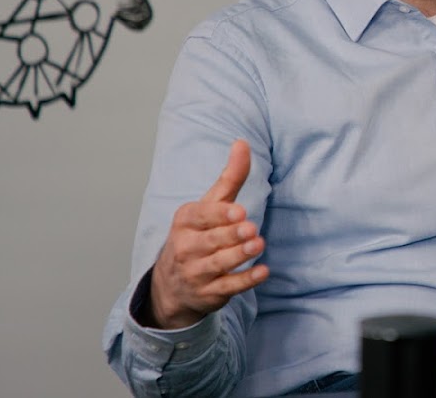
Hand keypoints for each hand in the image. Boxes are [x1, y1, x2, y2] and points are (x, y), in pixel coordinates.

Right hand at [146, 140, 268, 329]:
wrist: (172, 285)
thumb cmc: (197, 235)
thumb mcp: (210, 205)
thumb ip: (229, 177)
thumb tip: (242, 143)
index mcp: (185, 221)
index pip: (199, 216)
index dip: (218, 214)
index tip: (238, 211)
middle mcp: (186, 247)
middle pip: (210, 240)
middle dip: (230, 235)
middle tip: (250, 228)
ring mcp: (196, 273)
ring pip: (218, 264)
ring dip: (239, 255)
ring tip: (258, 244)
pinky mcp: (209, 293)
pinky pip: (228, 287)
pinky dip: (245, 281)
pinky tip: (263, 271)